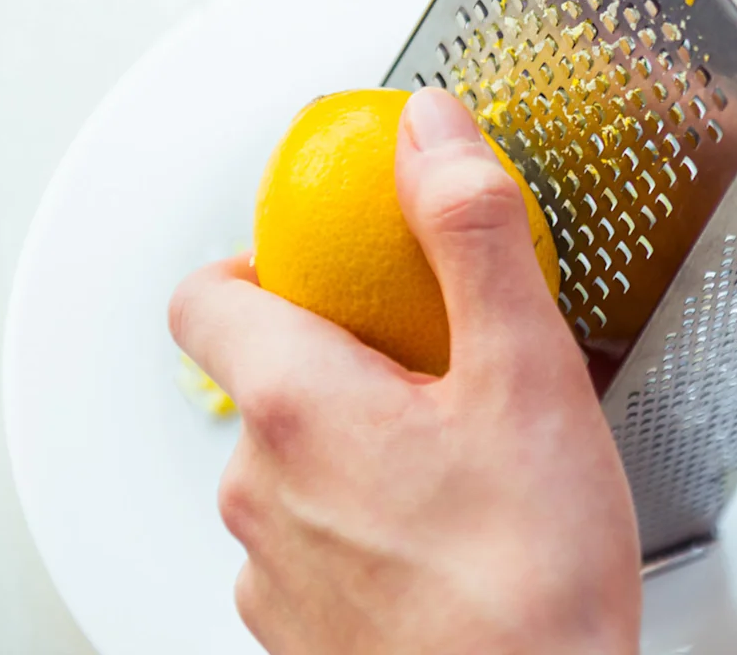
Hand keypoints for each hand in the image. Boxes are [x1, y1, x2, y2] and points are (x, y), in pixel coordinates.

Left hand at [169, 88, 640, 654]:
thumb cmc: (530, 579)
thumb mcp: (527, 375)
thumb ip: (471, 234)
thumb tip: (430, 132)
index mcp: (297, 405)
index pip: (207, 293)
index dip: (263, 261)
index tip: (337, 261)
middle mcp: (259, 489)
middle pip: (266, 379)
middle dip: (346, 358)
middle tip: (445, 370)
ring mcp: (272, 572)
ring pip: (294, 469)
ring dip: (357, 449)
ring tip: (463, 466)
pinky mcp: (299, 636)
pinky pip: (314, 547)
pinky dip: (366, 527)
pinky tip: (450, 541)